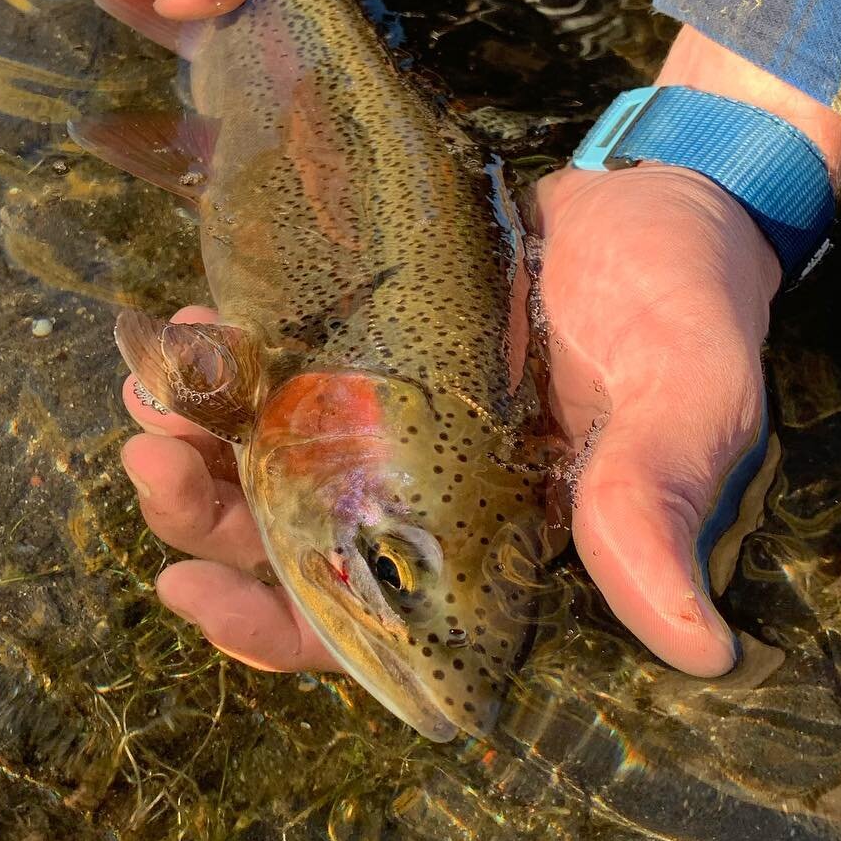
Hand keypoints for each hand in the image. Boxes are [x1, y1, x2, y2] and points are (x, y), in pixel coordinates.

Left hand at [118, 29, 840, 675]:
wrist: (659, 199)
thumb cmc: (686, 305)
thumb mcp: (685, 396)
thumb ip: (657, 499)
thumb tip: (692, 641)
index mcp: (501, 542)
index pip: (377, 624)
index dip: (280, 628)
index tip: (191, 591)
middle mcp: (433, 493)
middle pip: (293, 542)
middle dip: (208, 514)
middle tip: (149, 461)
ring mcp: (395, 416)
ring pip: (271, 457)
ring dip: (199, 436)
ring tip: (150, 391)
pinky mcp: (374, 344)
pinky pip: (284, 370)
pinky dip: (231, 360)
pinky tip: (195, 328)